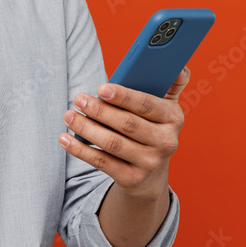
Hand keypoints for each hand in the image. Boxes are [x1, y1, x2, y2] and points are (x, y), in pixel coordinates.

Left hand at [59, 68, 189, 196]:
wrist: (151, 174)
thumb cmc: (151, 128)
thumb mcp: (164, 107)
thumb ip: (170, 84)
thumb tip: (180, 67)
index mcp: (174, 118)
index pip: (147, 104)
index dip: (123, 96)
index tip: (101, 88)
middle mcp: (166, 142)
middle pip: (127, 124)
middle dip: (99, 110)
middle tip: (78, 99)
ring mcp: (150, 163)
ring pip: (112, 143)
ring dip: (86, 128)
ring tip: (69, 115)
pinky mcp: (132, 179)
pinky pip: (102, 162)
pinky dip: (80, 150)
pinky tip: (65, 139)